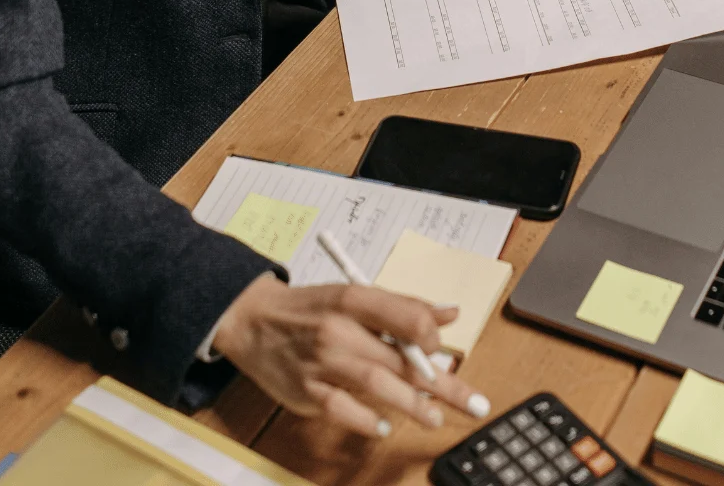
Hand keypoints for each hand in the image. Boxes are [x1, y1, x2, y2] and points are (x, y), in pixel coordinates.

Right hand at [213, 276, 489, 436]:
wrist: (251, 320)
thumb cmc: (310, 309)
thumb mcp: (354, 296)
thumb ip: (403, 308)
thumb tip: (451, 314)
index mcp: (354, 299)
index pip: (406, 316)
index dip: (432, 336)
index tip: (445, 351)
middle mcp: (338, 330)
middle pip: (400, 358)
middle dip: (441, 383)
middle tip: (472, 403)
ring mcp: (321, 362)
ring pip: (376, 385)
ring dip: (411, 404)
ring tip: (434, 417)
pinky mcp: (305, 391)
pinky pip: (342, 410)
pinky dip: (366, 420)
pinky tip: (383, 426)